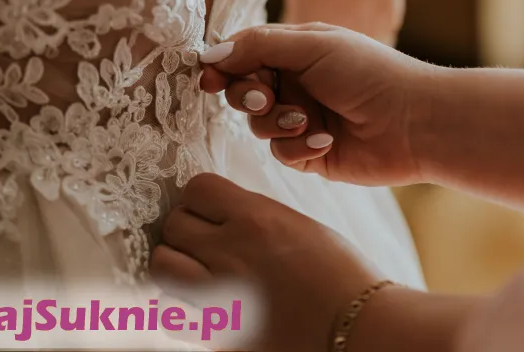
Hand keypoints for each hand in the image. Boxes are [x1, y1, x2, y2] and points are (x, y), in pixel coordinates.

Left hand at [151, 174, 385, 351]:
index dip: (200, 199)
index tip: (209, 211)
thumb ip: (254, 218)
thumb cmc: (343, 279)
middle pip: (173, 226)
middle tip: (202, 244)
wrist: (361, 331)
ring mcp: (220, 297)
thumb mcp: (300, 228)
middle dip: (184, 232)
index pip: (197, 189)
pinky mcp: (218, 335)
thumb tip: (221, 216)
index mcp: (256, 219)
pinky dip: (180, 309)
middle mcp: (230, 253)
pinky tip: (204, 308)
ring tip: (195, 275)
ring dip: (174, 268)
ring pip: (162, 268)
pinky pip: (173, 315)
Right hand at [200, 24, 437, 185]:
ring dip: (277, 122)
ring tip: (306, 120)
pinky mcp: (310, 153)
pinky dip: (297, 146)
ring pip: (258, 126)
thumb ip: (258, 46)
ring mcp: (302, 120)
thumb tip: (210, 52)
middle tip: (263, 99)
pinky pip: (280, 153)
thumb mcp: (312, 45)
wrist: (415, 122)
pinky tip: (325, 140)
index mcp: (296, 51)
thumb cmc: (370, 72)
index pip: (244, 55)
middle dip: (248, 96)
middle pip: (244, 91)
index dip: (222, 66)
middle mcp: (296, 84)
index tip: (208, 78)